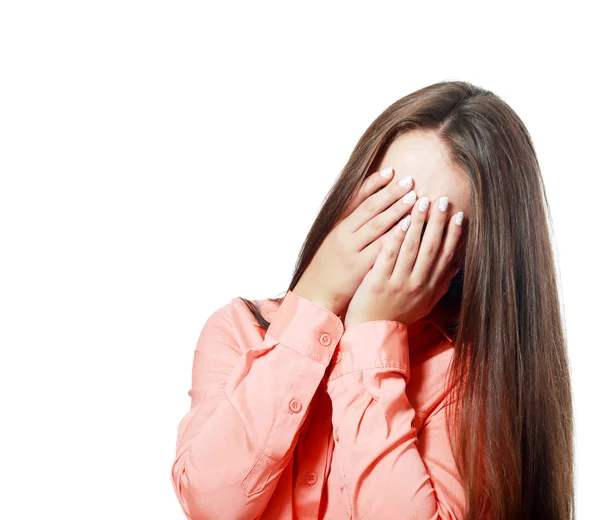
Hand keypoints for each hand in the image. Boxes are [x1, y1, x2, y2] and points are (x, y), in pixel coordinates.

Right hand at [291, 166, 417, 314]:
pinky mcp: (360, 267)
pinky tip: (411, 229)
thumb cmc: (331, 264)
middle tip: (410, 181)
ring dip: (398, 211)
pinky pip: (381, 249)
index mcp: (338, 225)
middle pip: (370, 209)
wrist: (316, 292)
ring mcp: (351, 251)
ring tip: (415, 199)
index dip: (374, 183)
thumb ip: (352, 221)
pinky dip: (396, 237)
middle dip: (391, 194)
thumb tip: (373, 200)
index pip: (357, 198)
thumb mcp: (336, 238)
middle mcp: (344, 235)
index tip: (391, 171)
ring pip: (377, 226)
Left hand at [344, 195, 464, 327]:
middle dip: (438, 222)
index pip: (446, 256)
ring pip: (412, 247)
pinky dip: (396, 237)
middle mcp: (418, 284)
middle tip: (442, 200)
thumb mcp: (426, 303)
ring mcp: (398, 283)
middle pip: (431, 248)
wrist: (372, 332)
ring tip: (421, 201)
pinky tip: (401, 220)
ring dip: (418, 223)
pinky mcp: (379, 282)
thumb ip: (441, 283)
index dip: (454, 235)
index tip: (459, 214)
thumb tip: (458, 264)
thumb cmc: (398, 314)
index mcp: (430, 287)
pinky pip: (389, 255)